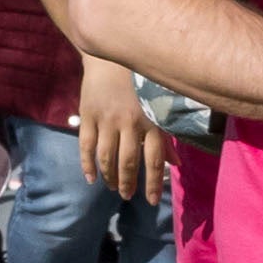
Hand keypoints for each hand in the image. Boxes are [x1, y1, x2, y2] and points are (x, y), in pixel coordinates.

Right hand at [77, 56, 165, 202]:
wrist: (111, 61)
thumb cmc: (140, 88)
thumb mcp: (158, 111)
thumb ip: (165, 138)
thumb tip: (176, 164)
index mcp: (151, 123)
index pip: (153, 160)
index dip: (153, 183)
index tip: (150, 201)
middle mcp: (130, 123)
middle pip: (128, 162)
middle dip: (127, 183)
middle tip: (126, 196)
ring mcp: (107, 120)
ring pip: (106, 157)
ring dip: (109, 176)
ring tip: (112, 187)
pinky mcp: (88, 116)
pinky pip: (86, 146)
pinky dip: (87, 165)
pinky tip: (91, 178)